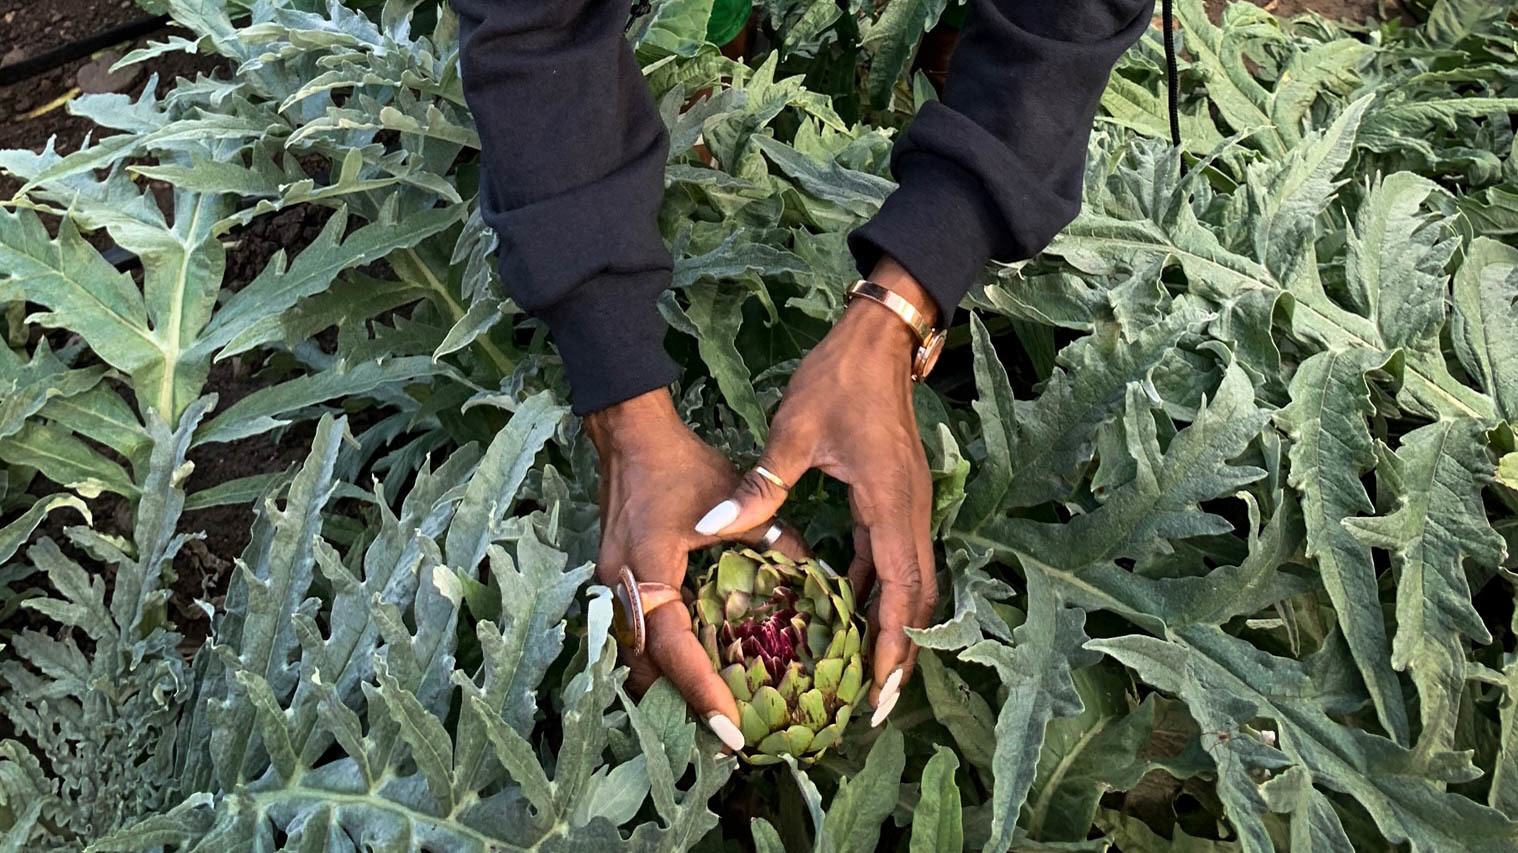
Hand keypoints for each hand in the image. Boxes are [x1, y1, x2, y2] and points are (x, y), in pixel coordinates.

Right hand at [584, 388, 808, 752]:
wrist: (628, 436)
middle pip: (645, 672)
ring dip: (668, 690)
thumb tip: (820, 580)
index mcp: (649, 573)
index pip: (676, 650)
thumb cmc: (682, 465)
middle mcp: (618, 591)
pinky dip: (660, 664)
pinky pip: (633, 641)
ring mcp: (607, 592)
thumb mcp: (733, 505)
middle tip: (728, 740)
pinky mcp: (611, 587)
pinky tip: (691, 676)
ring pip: (633, 662)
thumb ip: (776, 542)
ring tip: (713, 718)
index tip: (733, 730)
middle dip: (682, 707)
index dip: (704, 692)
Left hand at [691, 256, 937, 726]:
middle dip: (898, 654)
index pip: (899, 593)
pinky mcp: (897, 499)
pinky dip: (877, 593)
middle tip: (872, 706)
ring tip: (863, 677)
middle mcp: (908, 514)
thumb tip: (716, 525)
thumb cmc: (838, 381)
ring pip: (909, 584)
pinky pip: (893, 559)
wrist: (879, 341)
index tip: (877, 694)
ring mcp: (908, 507)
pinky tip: (846, 611)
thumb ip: (761, 484)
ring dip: (891, 628)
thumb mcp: (794, 432)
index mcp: (888, 505)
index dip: (891, 647)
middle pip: (916, 602)